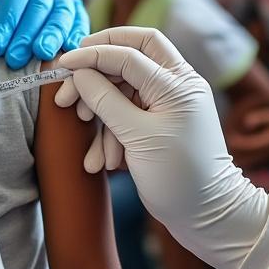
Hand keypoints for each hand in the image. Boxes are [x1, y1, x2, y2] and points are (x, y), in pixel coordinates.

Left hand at [0, 0, 88, 68]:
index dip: (8, 17)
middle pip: (40, 4)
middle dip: (27, 34)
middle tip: (14, 59)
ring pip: (62, 12)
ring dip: (52, 35)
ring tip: (41, 56)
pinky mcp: (74, 10)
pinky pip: (80, 20)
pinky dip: (77, 34)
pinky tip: (69, 49)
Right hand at [55, 27, 268, 268]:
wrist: (207, 217)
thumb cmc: (180, 176)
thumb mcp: (138, 136)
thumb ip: (106, 99)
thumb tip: (79, 72)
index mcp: (177, 81)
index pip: (128, 52)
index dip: (92, 55)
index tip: (62, 65)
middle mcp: (175, 85)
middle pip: (126, 61)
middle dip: (94, 80)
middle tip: (67, 100)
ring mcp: (166, 106)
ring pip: (121, 93)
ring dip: (101, 120)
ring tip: (93, 152)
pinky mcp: (156, 126)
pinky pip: (125, 118)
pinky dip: (110, 137)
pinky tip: (103, 163)